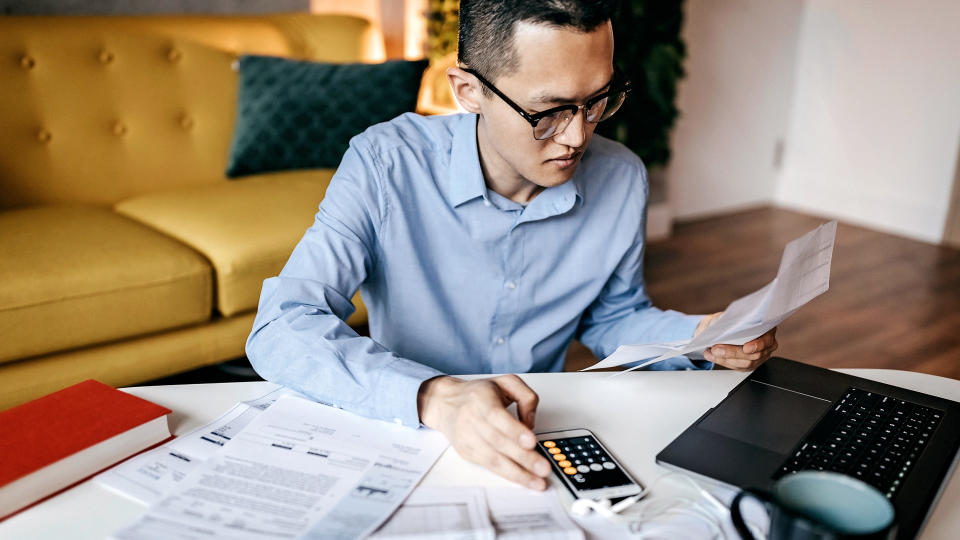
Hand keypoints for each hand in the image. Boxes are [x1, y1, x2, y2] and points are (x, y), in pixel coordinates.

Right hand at [417, 375, 550, 490]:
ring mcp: (468, 438)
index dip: (514, 431)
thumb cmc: (477, 394)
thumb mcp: (505, 382)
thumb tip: (531, 423)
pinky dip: (506, 475)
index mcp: (481, 399)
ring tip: (536, 482)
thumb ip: (526, 396)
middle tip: (543, 468)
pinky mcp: (467, 453)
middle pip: (497, 442)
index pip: (496, 417)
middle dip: (523, 458)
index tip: (531, 442)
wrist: (445, 403)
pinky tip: (522, 479)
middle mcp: (471, 419)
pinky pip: (488, 466)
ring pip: (492, 459)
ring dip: (516, 473)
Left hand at [694, 311, 778, 369]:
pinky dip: (724, 361)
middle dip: (733, 352)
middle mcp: (767, 343)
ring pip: (747, 363)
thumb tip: (720, 325)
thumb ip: (726, 319)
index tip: (746, 348)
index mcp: (767, 327)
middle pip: (755, 354)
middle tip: (716, 349)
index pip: (767, 339)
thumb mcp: (727, 315)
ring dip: (726, 359)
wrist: (721, 327)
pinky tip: (713, 356)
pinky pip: (739, 367)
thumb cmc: (729, 320)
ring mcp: (760, 355)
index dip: (757, 345)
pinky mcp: (750, 363)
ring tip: (711, 353)